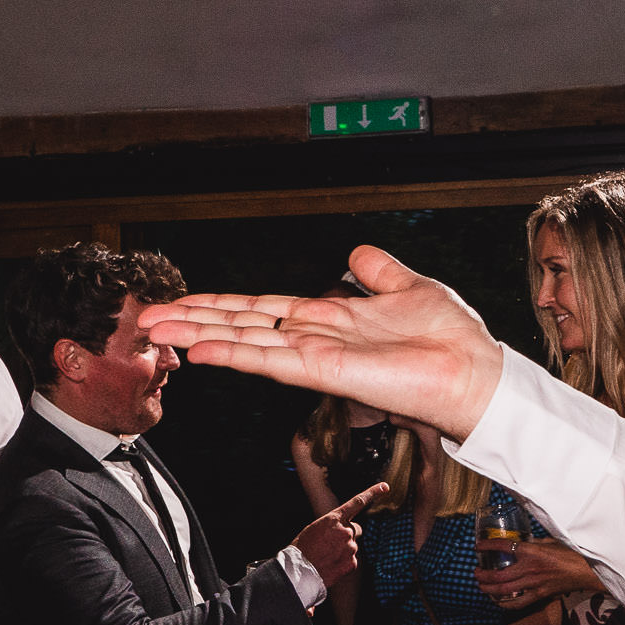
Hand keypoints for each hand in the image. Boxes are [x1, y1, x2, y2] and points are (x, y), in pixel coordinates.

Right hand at [139, 247, 504, 440]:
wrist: (474, 370)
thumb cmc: (451, 338)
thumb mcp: (408, 286)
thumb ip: (377, 272)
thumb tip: (357, 253)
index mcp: (329, 320)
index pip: (263, 310)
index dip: (222, 305)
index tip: (184, 302)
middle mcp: (314, 340)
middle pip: (243, 325)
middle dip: (196, 320)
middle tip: (150, 318)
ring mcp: (315, 357)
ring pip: (245, 342)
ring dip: (200, 335)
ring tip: (158, 330)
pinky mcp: (324, 372)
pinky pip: (270, 359)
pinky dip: (233, 353)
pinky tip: (199, 349)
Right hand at [292, 480, 389, 588]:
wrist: (298, 572)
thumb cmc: (303, 549)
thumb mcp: (315, 528)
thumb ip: (334, 526)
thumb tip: (345, 531)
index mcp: (334, 519)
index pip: (357, 502)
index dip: (373, 493)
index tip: (385, 487)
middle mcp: (346, 531)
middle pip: (356, 529)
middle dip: (348, 535)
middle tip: (332, 545)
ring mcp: (350, 547)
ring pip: (352, 546)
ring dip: (343, 550)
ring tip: (327, 557)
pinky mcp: (352, 563)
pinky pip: (351, 560)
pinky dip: (343, 563)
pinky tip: (331, 565)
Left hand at [476, 539, 601, 609]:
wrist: (586, 571)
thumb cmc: (571, 553)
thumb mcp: (551, 541)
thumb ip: (534, 542)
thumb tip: (522, 542)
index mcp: (532, 551)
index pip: (504, 546)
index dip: (488, 546)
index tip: (478, 546)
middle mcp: (529, 568)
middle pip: (498, 575)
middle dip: (483, 575)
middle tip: (475, 573)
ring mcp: (533, 584)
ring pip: (504, 591)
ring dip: (489, 590)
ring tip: (482, 586)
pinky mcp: (540, 595)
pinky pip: (519, 603)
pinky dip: (506, 604)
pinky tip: (499, 602)